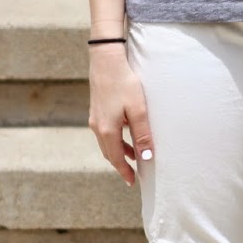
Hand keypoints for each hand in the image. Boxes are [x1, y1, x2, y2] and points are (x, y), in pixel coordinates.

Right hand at [87, 45, 152, 186]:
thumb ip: (142, 134)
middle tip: (132, 174)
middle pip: (109, 153)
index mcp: (107, 130)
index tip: (132, 182)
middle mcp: (97, 127)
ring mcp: (95, 118)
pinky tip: (125, 134)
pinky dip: (115, 140)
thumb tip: (146, 157)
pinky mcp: (96, 110)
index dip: (125, 171)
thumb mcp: (138, 110)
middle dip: (121, 165)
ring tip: (133, 157)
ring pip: (106, 143)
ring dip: (119, 152)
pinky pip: (105, 132)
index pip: (116, 158)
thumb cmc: (124, 83)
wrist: (106, 60)